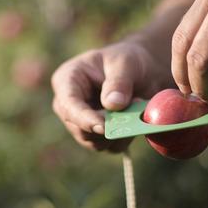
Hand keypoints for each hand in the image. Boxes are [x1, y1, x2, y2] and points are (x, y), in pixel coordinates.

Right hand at [51, 42, 172, 151]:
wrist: (141, 72)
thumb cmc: (127, 61)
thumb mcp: (126, 63)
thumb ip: (119, 82)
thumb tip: (112, 105)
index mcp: (67, 81)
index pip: (68, 105)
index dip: (83, 118)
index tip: (103, 127)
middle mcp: (68, 105)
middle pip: (78, 129)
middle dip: (107, 126)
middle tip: (134, 106)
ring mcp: (81, 123)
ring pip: (93, 142)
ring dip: (118, 132)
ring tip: (136, 108)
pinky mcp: (96, 136)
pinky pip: (108, 147)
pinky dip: (125, 138)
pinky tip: (135, 119)